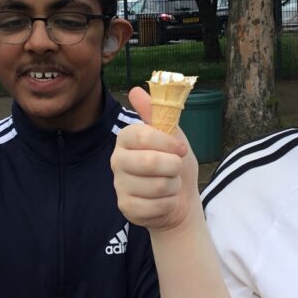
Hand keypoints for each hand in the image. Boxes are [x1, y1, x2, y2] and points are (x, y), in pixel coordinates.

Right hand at [111, 87, 199, 232]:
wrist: (181, 199)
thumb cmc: (174, 163)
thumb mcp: (172, 135)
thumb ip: (157, 113)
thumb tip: (135, 90)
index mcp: (126, 138)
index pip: (142, 135)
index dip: (167, 142)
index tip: (181, 149)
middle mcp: (117, 160)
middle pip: (149, 162)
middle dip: (173, 167)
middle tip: (175, 169)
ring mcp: (119, 185)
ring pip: (156, 186)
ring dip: (172, 186)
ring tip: (169, 184)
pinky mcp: (125, 207)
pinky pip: (155, 205)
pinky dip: (168, 203)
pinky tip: (163, 200)